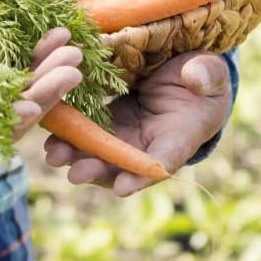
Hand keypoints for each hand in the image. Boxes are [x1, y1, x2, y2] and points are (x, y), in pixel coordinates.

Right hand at [0, 27, 82, 161]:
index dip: (5, 126)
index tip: (34, 109)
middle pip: (7, 117)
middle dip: (41, 94)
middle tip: (71, 67)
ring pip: (16, 95)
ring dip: (45, 73)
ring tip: (72, 46)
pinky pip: (11, 75)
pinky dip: (33, 58)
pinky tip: (54, 34)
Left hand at [43, 50, 231, 195]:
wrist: (185, 73)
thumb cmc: (205, 78)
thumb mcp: (212, 74)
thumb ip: (207, 77)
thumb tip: (195, 78)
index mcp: (180, 138)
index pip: (163, 161)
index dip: (142, 176)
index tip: (122, 187)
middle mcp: (148, 144)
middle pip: (120, 164)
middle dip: (97, 170)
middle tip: (76, 174)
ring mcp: (125, 134)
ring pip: (98, 151)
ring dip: (75, 155)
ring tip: (54, 155)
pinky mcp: (108, 118)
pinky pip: (87, 129)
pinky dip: (68, 133)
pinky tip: (49, 133)